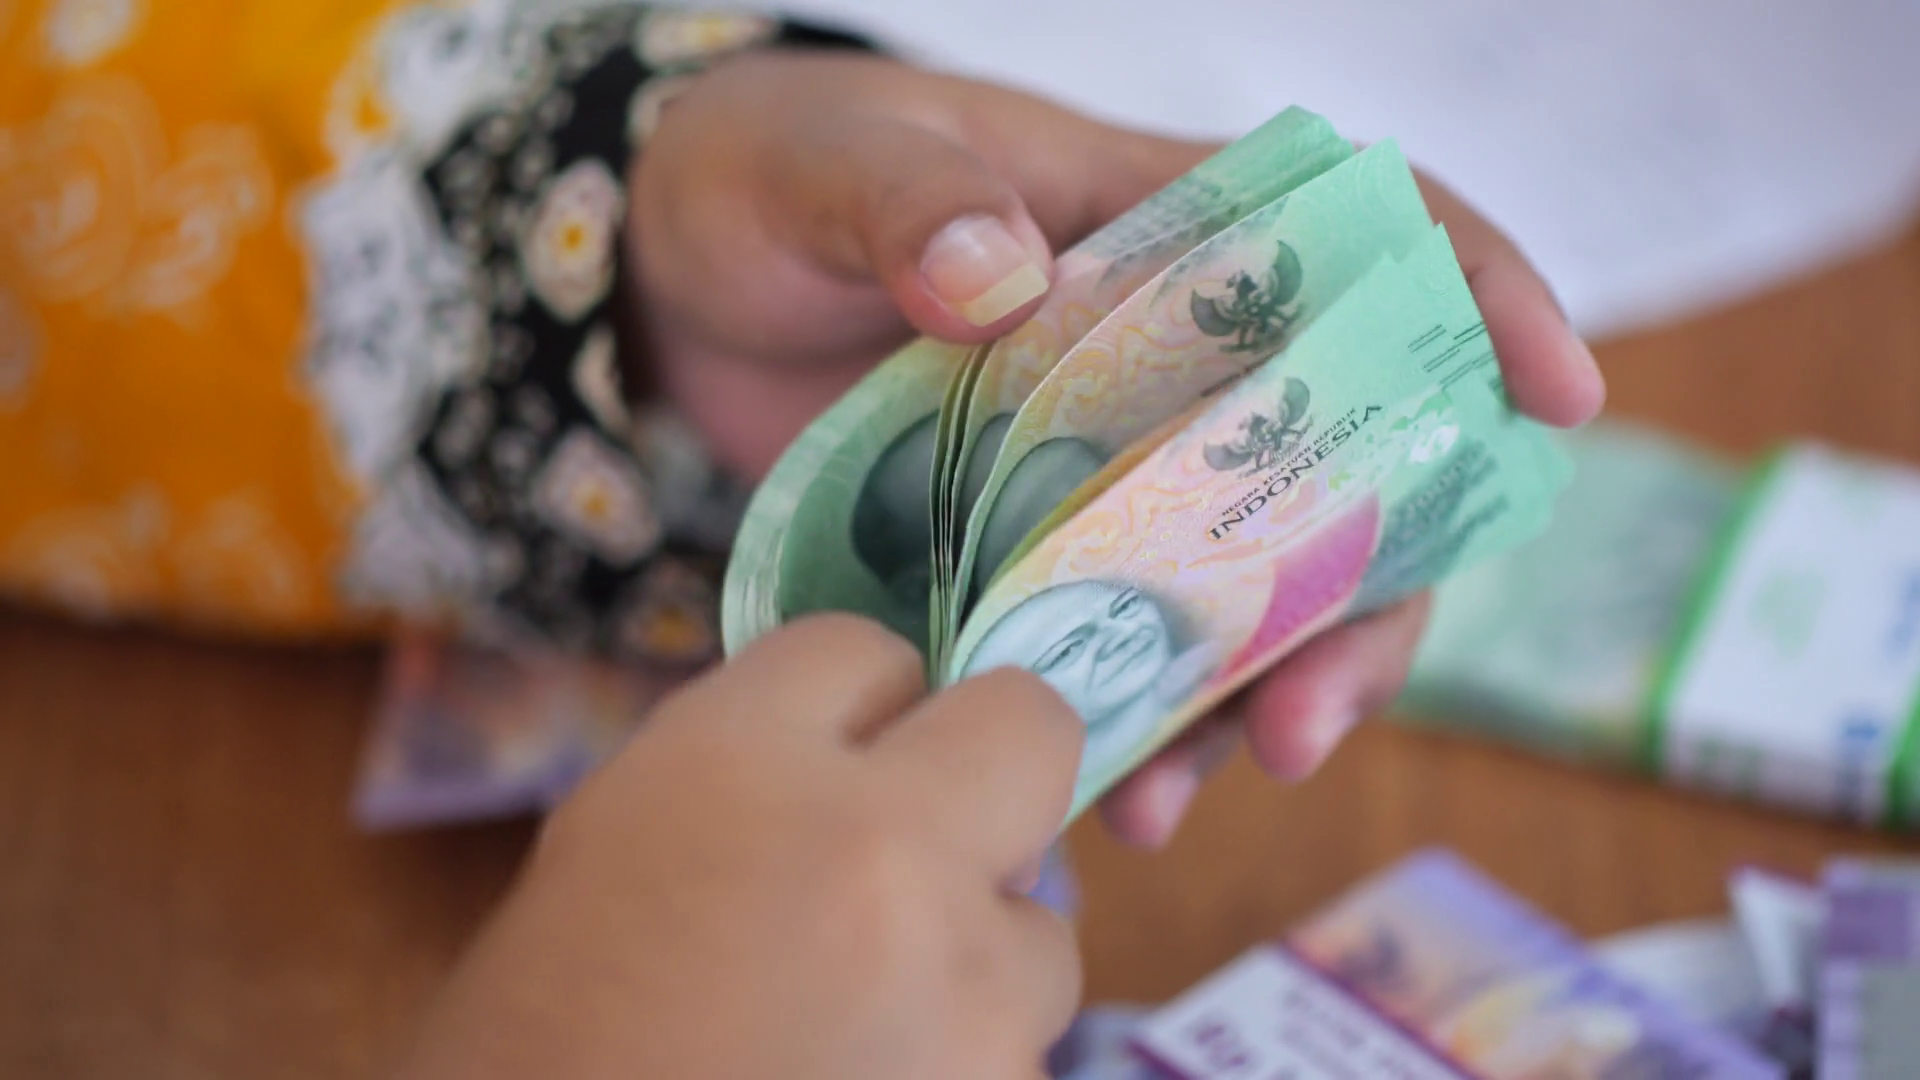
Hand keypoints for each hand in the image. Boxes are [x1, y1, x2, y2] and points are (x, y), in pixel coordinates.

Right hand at [393, 616, 1084, 1079]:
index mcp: (732, 765)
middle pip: (1027, 726)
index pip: (866, 650)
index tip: (854, 752)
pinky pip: (1021, 1056)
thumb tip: (864, 756)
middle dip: (994, 774)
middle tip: (939, 845)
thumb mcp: (608, 860)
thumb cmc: (538, 1052)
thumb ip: (745, 781)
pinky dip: (963, 1072)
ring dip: (979, 971)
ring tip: (866, 1033)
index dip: (861, 706)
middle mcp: (873, 845)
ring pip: (1044, 932)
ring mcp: (961, 985)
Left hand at [628, 50, 1605, 848]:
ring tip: (1187, 789)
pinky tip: (1110, 797)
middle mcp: (1171, 355)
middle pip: (1342, 472)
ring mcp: (1111, 463)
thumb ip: (910, 202)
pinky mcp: (1040, 549)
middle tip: (1307, 719)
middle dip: (1362, 604)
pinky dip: (1141, 725)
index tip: (1558, 402)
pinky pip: (1131, 646)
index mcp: (1162, 223)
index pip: (1372, 238)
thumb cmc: (766, 177)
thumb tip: (1000, 274)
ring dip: (1252, 696)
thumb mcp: (826, 164)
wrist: (668, 282)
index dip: (1487, 303)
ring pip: (1251, 588)